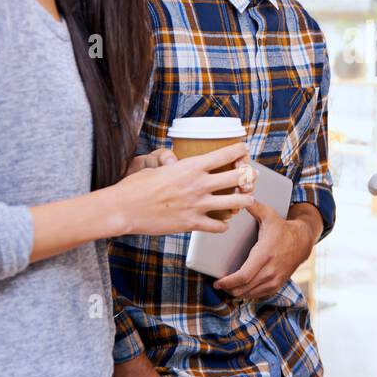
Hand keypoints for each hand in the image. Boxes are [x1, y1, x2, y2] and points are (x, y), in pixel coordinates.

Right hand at [113, 142, 254, 235]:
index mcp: (192, 166)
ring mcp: (198, 205)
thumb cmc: (137, 186)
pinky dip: (223, 225)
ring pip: (236, 203)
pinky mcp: (192, 223)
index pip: (227, 154)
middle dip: (250, 177)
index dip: (241, 150)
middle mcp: (200, 184)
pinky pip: (218, 226)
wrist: (124, 209)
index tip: (244, 150)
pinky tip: (223, 223)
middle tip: (252, 177)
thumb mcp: (158, 167)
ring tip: (247, 200)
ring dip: (244, 201)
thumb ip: (174, 164)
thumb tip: (176, 161)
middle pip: (239, 177)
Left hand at [212, 201, 311, 300]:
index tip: (217, 283)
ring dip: (237, 292)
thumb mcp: (269, 215)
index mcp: (264, 255)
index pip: (243, 276)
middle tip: (218, 285)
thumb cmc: (282, 228)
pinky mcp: (277, 285)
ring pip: (250, 293)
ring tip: (227, 287)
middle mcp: (270, 270)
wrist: (302, 241)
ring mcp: (275, 280)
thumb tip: (240, 196)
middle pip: (244, 288)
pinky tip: (240, 288)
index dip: (228, 282)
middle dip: (228, 289)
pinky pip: (258, 295)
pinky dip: (247, 293)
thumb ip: (254, 207)